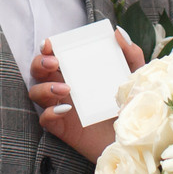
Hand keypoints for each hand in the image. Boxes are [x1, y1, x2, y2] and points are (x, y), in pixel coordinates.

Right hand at [27, 35, 146, 161]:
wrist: (136, 142)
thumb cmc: (133, 108)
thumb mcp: (136, 78)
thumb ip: (131, 54)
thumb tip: (117, 32)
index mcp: (78, 73)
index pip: (55, 56)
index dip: (47, 47)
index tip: (51, 43)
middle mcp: (66, 88)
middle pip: (39, 71)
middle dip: (40, 63)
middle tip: (54, 63)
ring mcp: (62, 108)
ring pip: (36, 93)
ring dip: (44, 87)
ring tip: (65, 88)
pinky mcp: (63, 129)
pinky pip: (44, 119)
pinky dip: (49, 113)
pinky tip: (64, 109)